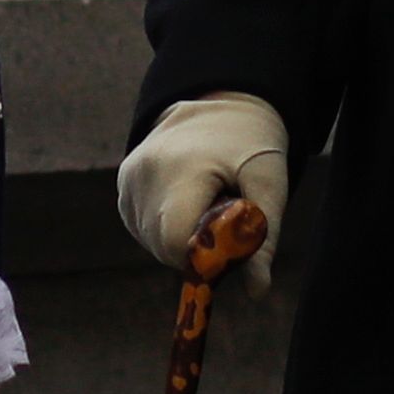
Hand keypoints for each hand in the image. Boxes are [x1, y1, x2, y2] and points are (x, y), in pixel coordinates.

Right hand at [118, 94, 290, 272]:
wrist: (221, 102)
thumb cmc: (251, 144)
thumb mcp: (269, 183)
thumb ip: (264, 237)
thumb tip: (258, 292)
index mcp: (180, 168)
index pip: (175, 241)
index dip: (203, 257)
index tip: (228, 245)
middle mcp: (143, 172)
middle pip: (161, 245)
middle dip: (194, 250)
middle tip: (222, 224)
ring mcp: (128, 178)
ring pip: (150, 241)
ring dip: (179, 240)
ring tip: (206, 206)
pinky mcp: (123, 183)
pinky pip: (141, 227)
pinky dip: (164, 229)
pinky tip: (187, 203)